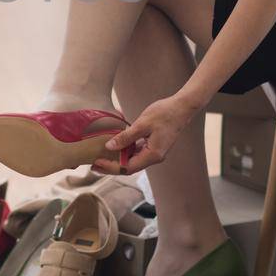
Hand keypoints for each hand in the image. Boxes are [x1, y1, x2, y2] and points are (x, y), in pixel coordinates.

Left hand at [90, 89, 205, 174]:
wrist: (182, 107)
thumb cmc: (164, 113)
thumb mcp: (142, 124)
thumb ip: (125, 137)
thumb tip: (109, 147)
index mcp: (153, 155)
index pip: (128, 168)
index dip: (111, 167)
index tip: (96, 163)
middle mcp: (154, 157)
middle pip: (129, 167)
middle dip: (111, 167)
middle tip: (94, 165)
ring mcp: (154, 152)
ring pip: (133, 161)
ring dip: (117, 160)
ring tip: (101, 157)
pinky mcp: (154, 146)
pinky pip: (137, 152)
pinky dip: (125, 152)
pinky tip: (115, 147)